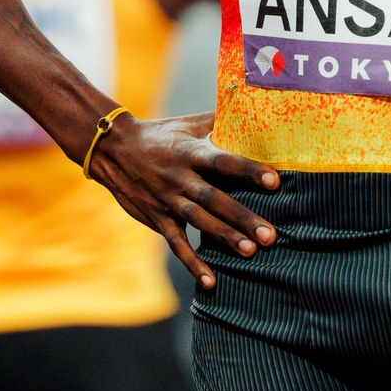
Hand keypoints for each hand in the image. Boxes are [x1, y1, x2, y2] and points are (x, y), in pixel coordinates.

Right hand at [87, 111, 278, 289]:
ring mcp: (167, 200)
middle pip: (215, 199)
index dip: (249, 171)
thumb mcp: (189, 123)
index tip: (275, 181)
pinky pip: (176, 243)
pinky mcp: (157, 219)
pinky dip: (192, 263)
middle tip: (271, 234)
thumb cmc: (162, 134)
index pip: (224, 161)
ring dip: (224, 238)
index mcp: (191, 151)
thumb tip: (255, 109)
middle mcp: (180, 177)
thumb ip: (220, 121)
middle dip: (243, 217)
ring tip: (250, 251)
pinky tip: (210, 281)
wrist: (114, 150)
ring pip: (198, 222)